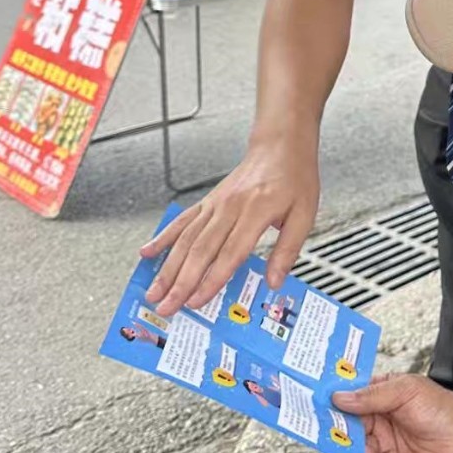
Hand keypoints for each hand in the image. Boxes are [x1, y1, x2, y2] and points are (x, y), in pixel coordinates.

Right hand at [141, 135, 319, 316]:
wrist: (281, 146)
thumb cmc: (294, 179)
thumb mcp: (304, 215)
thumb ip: (288, 249)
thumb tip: (274, 281)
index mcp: (257, 211)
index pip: (230, 252)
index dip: (212, 280)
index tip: (197, 301)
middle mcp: (231, 207)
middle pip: (201, 250)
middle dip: (181, 282)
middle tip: (167, 307)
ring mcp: (216, 204)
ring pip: (186, 239)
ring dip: (168, 268)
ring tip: (155, 291)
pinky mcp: (208, 200)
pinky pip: (182, 220)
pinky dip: (163, 237)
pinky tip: (148, 252)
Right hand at [342, 376, 452, 452]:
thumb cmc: (443, 410)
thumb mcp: (406, 391)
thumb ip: (372, 395)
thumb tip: (339, 397)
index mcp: (379, 398)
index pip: (347, 397)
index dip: (332, 399)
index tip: (315, 399)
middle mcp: (376, 423)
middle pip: (343, 426)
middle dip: (336, 428)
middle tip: (331, 429)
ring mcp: (381, 447)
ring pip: (351, 450)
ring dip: (354, 449)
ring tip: (368, 448)